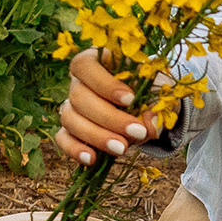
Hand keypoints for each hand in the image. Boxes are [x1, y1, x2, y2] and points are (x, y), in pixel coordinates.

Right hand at [56, 49, 162, 168]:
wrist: (147, 105)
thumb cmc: (150, 88)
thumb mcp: (158, 90)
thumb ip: (156, 103)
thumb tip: (150, 125)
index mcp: (96, 60)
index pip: (86, 66)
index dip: (104, 84)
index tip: (130, 99)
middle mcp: (78, 82)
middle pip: (79, 97)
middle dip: (109, 118)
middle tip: (137, 132)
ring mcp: (71, 105)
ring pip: (70, 119)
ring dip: (96, 136)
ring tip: (123, 148)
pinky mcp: (69, 129)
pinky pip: (63, 138)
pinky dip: (74, 150)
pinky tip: (92, 159)